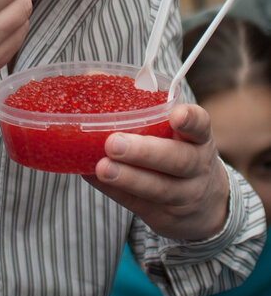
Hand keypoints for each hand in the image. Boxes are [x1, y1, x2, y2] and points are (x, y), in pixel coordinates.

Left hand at [86, 103, 229, 240]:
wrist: (205, 207)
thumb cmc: (176, 152)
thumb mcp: (171, 131)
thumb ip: (139, 106)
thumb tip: (91, 78)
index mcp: (198, 138)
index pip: (201, 126)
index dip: (191, 121)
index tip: (177, 115)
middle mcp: (196, 167)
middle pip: (176, 160)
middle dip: (144, 151)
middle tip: (113, 143)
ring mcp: (184, 195)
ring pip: (157, 188)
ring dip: (127, 177)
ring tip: (101, 167)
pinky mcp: (165, 217)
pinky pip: (138, 204)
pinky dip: (114, 191)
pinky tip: (92, 176)